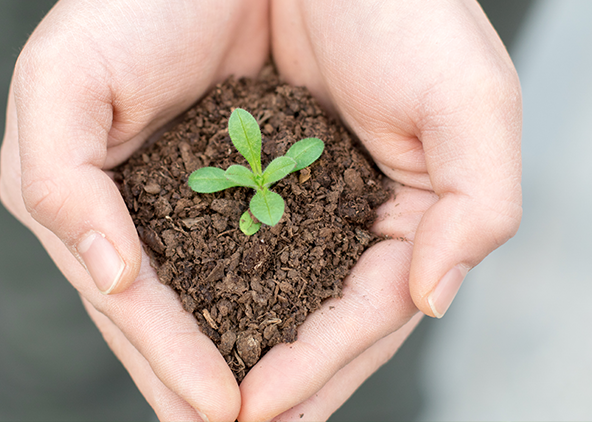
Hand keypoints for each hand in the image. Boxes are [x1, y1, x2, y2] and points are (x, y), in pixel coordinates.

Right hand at [0, 0, 268, 419]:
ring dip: (265, 359)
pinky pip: (292, 255)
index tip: (217, 410)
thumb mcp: (61, 82)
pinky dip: (304, 303)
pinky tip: (314, 346)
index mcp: (104, 204)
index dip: (170, 359)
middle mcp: (160, 213)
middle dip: (210, 381)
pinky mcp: (275, 179)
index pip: (135, 303)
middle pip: (185, 318)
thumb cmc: (131, 4)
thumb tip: (113, 279)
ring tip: (282, 414)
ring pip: (238, 299)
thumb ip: (57, 181)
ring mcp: (217, 201)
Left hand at [236, 0, 521, 419]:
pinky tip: (179, 326)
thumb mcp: (469, 100)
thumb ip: (475, 206)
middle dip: (277, 382)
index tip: (261, 410)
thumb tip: (430, 301)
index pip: (368, 313)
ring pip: (266, 294)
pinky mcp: (244, 171)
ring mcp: (298, 199)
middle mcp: (350, 217)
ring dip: (234, 351)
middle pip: (315, 320)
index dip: (320, 367)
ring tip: (194, 406)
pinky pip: (221, 243)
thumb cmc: (408, 11)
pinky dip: (204, 289)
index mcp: (410, 215)